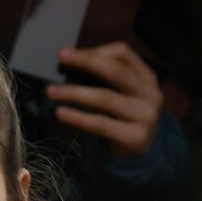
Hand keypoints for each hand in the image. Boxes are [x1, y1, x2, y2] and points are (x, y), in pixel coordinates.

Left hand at [46, 43, 162, 159]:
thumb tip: (69, 63)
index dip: (95, 50)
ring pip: (106, 98)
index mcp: (146, 77)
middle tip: (61, 57)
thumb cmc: (125, 115)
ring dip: (75, 93)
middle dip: (86, 61)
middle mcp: (150, 94)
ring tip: (51, 92)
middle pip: (117, 71)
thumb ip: (105, 76)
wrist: (144, 150)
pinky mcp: (135, 137)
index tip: (69, 54)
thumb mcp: (123, 91)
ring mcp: (145, 116)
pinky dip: (78, 118)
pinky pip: (101, 124)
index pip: (123, 53)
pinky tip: (61, 113)